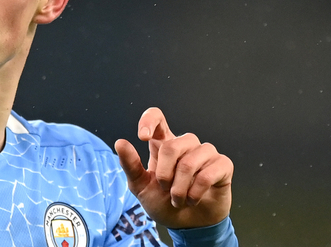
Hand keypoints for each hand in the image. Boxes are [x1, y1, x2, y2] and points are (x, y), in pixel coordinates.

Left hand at [114, 107, 232, 228]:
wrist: (187, 225)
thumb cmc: (163, 202)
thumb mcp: (140, 186)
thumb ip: (130, 165)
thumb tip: (120, 143)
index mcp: (163, 144)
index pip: (157, 117)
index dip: (149, 121)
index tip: (143, 137)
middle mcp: (185, 144)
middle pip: (172, 145)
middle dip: (164, 175)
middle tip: (166, 190)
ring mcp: (205, 153)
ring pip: (190, 161)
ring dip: (180, 188)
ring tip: (179, 199)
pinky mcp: (222, 166)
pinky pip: (208, 173)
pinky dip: (196, 192)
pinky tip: (193, 199)